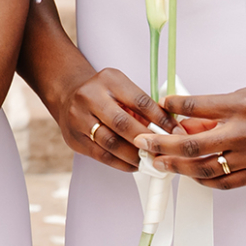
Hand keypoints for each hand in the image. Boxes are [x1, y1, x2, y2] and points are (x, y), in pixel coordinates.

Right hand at [44, 65, 168, 171]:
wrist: (69, 96)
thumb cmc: (104, 95)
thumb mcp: (123, 89)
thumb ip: (143, 107)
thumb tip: (172, 129)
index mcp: (109, 80)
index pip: (140, 101)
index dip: (161, 119)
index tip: (177, 132)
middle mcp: (90, 96)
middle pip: (123, 123)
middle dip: (147, 140)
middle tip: (164, 151)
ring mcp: (78, 117)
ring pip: (111, 143)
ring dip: (135, 155)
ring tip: (151, 161)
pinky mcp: (74, 138)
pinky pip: (101, 155)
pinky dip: (121, 163)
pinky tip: (134, 165)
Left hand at [139, 77, 245, 188]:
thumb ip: (220, 109)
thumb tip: (190, 121)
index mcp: (242, 105)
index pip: (195, 107)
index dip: (172, 108)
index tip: (158, 107)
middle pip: (193, 145)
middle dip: (163, 146)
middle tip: (144, 145)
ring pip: (208, 169)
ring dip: (180, 167)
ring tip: (161, 163)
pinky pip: (229, 182)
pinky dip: (207, 180)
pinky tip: (194, 175)